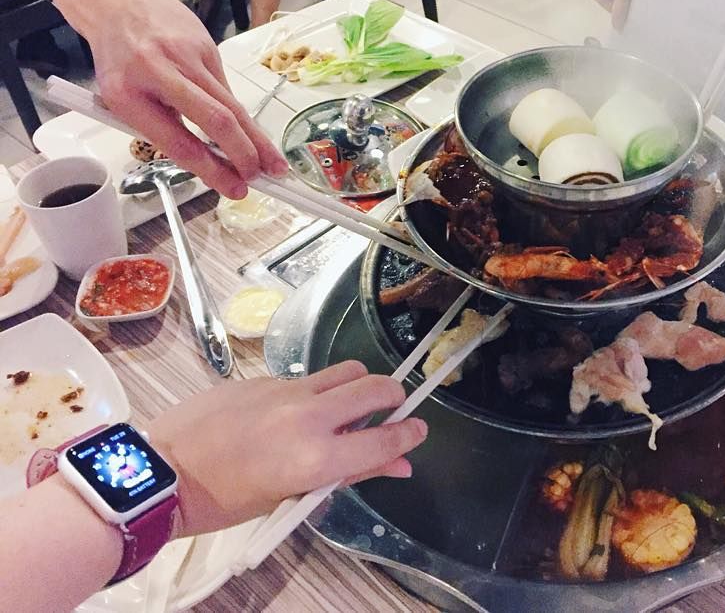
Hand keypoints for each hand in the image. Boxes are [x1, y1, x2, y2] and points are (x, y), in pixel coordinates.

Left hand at [51, 0, 288, 198]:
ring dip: (256, 139)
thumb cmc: (118, 59)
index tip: (234, 189)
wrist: (119, 2)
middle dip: (244, 154)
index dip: (211, 170)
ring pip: (232, 105)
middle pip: (216, 119)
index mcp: (128, 94)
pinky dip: (239, 115)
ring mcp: (188, 57)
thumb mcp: (122, 98)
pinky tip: (248, 132)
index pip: (178, 141)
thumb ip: (161, 126)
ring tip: (274, 164)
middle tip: (261, 178)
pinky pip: (227, 89)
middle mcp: (160, 73)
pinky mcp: (208, 47)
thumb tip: (208, 160)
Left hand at [147, 361, 426, 537]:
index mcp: (316, 458)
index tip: (418, 430)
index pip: (384, 439)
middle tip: (391, 410)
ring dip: (358, 385)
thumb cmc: (223, 500)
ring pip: (345, 370)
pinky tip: (292, 414)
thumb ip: (348, 475)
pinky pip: (306, 378)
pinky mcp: (264, 378)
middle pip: (375, 387)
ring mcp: (285, 391)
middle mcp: (308, 417)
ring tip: (347, 407)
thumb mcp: (289, 496)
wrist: (160, 471)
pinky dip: (314, 392)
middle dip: (393, 396)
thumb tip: (396, 465)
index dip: (409, 434)